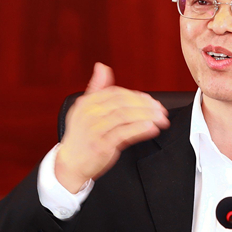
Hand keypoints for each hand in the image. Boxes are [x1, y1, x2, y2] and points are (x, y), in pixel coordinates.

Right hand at [55, 62, 169, 192]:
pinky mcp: (101, 145)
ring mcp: (94, 129)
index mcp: (86, 103)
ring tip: (161, 119)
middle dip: (145, 105)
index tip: (151, 101)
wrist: (70, 165)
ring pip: (125, 116)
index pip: (115, 93)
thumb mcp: (85, 110)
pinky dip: (140, 129)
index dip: (136, 96)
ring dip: (147, 116)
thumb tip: (102, 66)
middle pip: (122, 102)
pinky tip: (152, 128)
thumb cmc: (82, 138)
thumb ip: (96, 89)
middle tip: (160, 110)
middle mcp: (89, 114)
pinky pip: (124, 133)